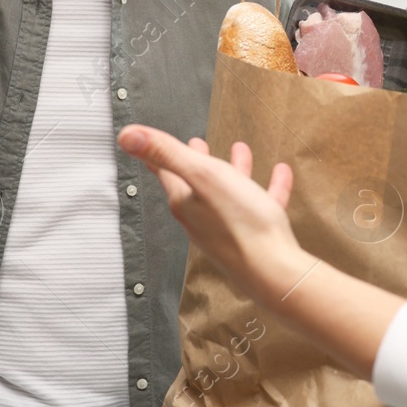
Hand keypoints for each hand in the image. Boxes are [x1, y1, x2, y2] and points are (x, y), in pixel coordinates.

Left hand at [118, 125, 311, 307]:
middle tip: (198, 144)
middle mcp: (202, 219)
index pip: (165, 173)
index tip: (151, 145)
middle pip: (195, 184)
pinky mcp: (254, 237)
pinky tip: (280, 174)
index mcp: (186, 203)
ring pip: (228, 193)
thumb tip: (126, 135)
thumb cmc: (239, 224)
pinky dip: (268, 186)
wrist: (273, 271)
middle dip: (196, 161)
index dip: (159, 155)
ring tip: (241, 151)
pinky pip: (260, 205)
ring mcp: (227, 230)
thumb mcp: (202, 176)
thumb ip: (166, 153)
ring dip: (234, 169)